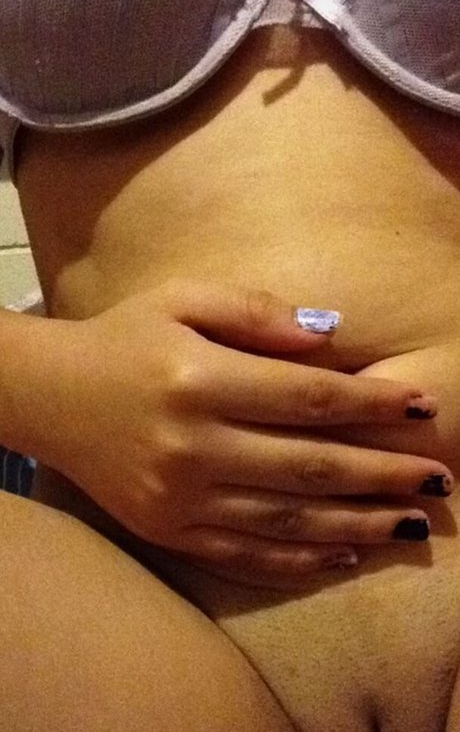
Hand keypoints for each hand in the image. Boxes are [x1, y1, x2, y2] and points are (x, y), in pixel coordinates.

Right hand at [22, 279, 452, 587]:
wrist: (52, 396)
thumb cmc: (125, 337)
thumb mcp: (182, 299)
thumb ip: (255, 313)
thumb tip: (330, 336)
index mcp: (199, 380)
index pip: (306, 396)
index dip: (371, 403)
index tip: (422, 407)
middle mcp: (192, 445)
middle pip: (310, 464)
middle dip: (383, 472)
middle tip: (438, 478)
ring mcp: (180, 497)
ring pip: (288, 520)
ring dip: (357, 522)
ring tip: (410, 522)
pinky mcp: (168, 530)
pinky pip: (245, 555)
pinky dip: (300, 560)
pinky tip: (346, 553)